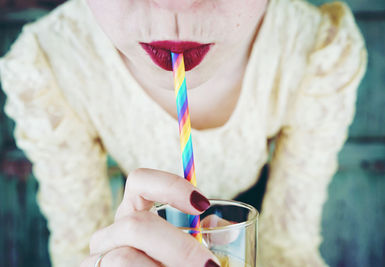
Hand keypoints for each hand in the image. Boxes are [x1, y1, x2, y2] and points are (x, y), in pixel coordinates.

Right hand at [80, 168, 219, 266]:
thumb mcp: (184, 252)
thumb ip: (199, 236)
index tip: (202, 204)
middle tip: (210, 266)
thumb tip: (223, 228)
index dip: (171, 185)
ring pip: (126, 260)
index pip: (140, 181)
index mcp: (134, 213)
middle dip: (179, 249)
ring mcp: (98, 256)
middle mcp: (112, 231)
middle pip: (137, 225)